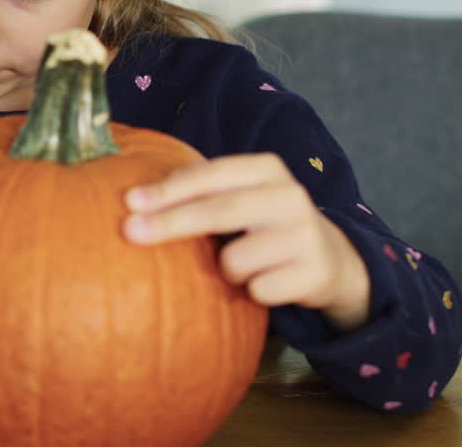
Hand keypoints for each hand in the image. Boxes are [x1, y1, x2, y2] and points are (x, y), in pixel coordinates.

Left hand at [123, 153, 370, 331]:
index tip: (130, 201)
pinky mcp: (314, 273)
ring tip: (243, 266)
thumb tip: (133, 198)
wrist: (331, 261)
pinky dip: (252, 293)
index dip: (170, 189)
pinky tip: (269, 281)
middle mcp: (290, 196)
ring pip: (236, 261)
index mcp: (267, 169)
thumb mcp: (240, 196)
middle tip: (130, 232)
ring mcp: (306, 235)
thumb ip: (200, 191)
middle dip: (171, 223)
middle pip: (219, 211)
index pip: (211, 175)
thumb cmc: (264, 225)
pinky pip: (258, 291)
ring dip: (226, 271)